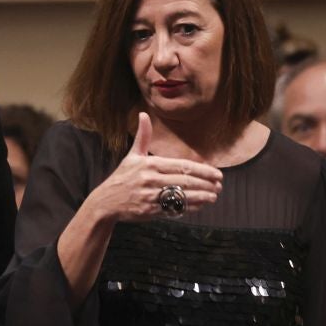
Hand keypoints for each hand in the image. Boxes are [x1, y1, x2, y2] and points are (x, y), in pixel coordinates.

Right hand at [92, 113, 223, 223]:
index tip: (217, 173)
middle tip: (219, 185)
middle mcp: (150, 179)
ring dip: (201, 197)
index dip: (202, 170)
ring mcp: (150, 196)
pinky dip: (188, 208)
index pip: (182, 166)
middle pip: (185, 181)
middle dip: (206, 184)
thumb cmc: (123, 177)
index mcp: (149, 164)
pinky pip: (173, 209)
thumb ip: (142, 136)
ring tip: (214, 196)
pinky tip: (200, 205)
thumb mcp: (132, 156)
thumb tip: (143, 114)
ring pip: (181, 196)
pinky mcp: (149, 211)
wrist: (106, 201)